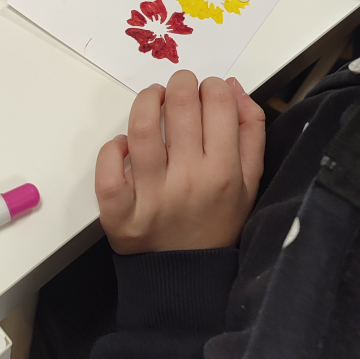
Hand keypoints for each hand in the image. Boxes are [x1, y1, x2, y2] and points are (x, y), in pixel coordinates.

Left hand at [95, 71, 264, 254]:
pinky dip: (112, 149)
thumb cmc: (218, 221)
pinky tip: (125, 145)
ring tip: (153, 98)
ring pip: (142, 129)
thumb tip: (233, 87)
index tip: (208, 91)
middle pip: (180, 105)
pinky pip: (109, 171)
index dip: (213, 85)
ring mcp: (152, 197)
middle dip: (180, 83)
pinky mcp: (121, 213)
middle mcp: (189, 180)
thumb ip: (250, 131)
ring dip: (146, 100)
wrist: (188, 275)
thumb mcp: (250, 180)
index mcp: (224, 171)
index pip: (218, 103)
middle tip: (180, 87)